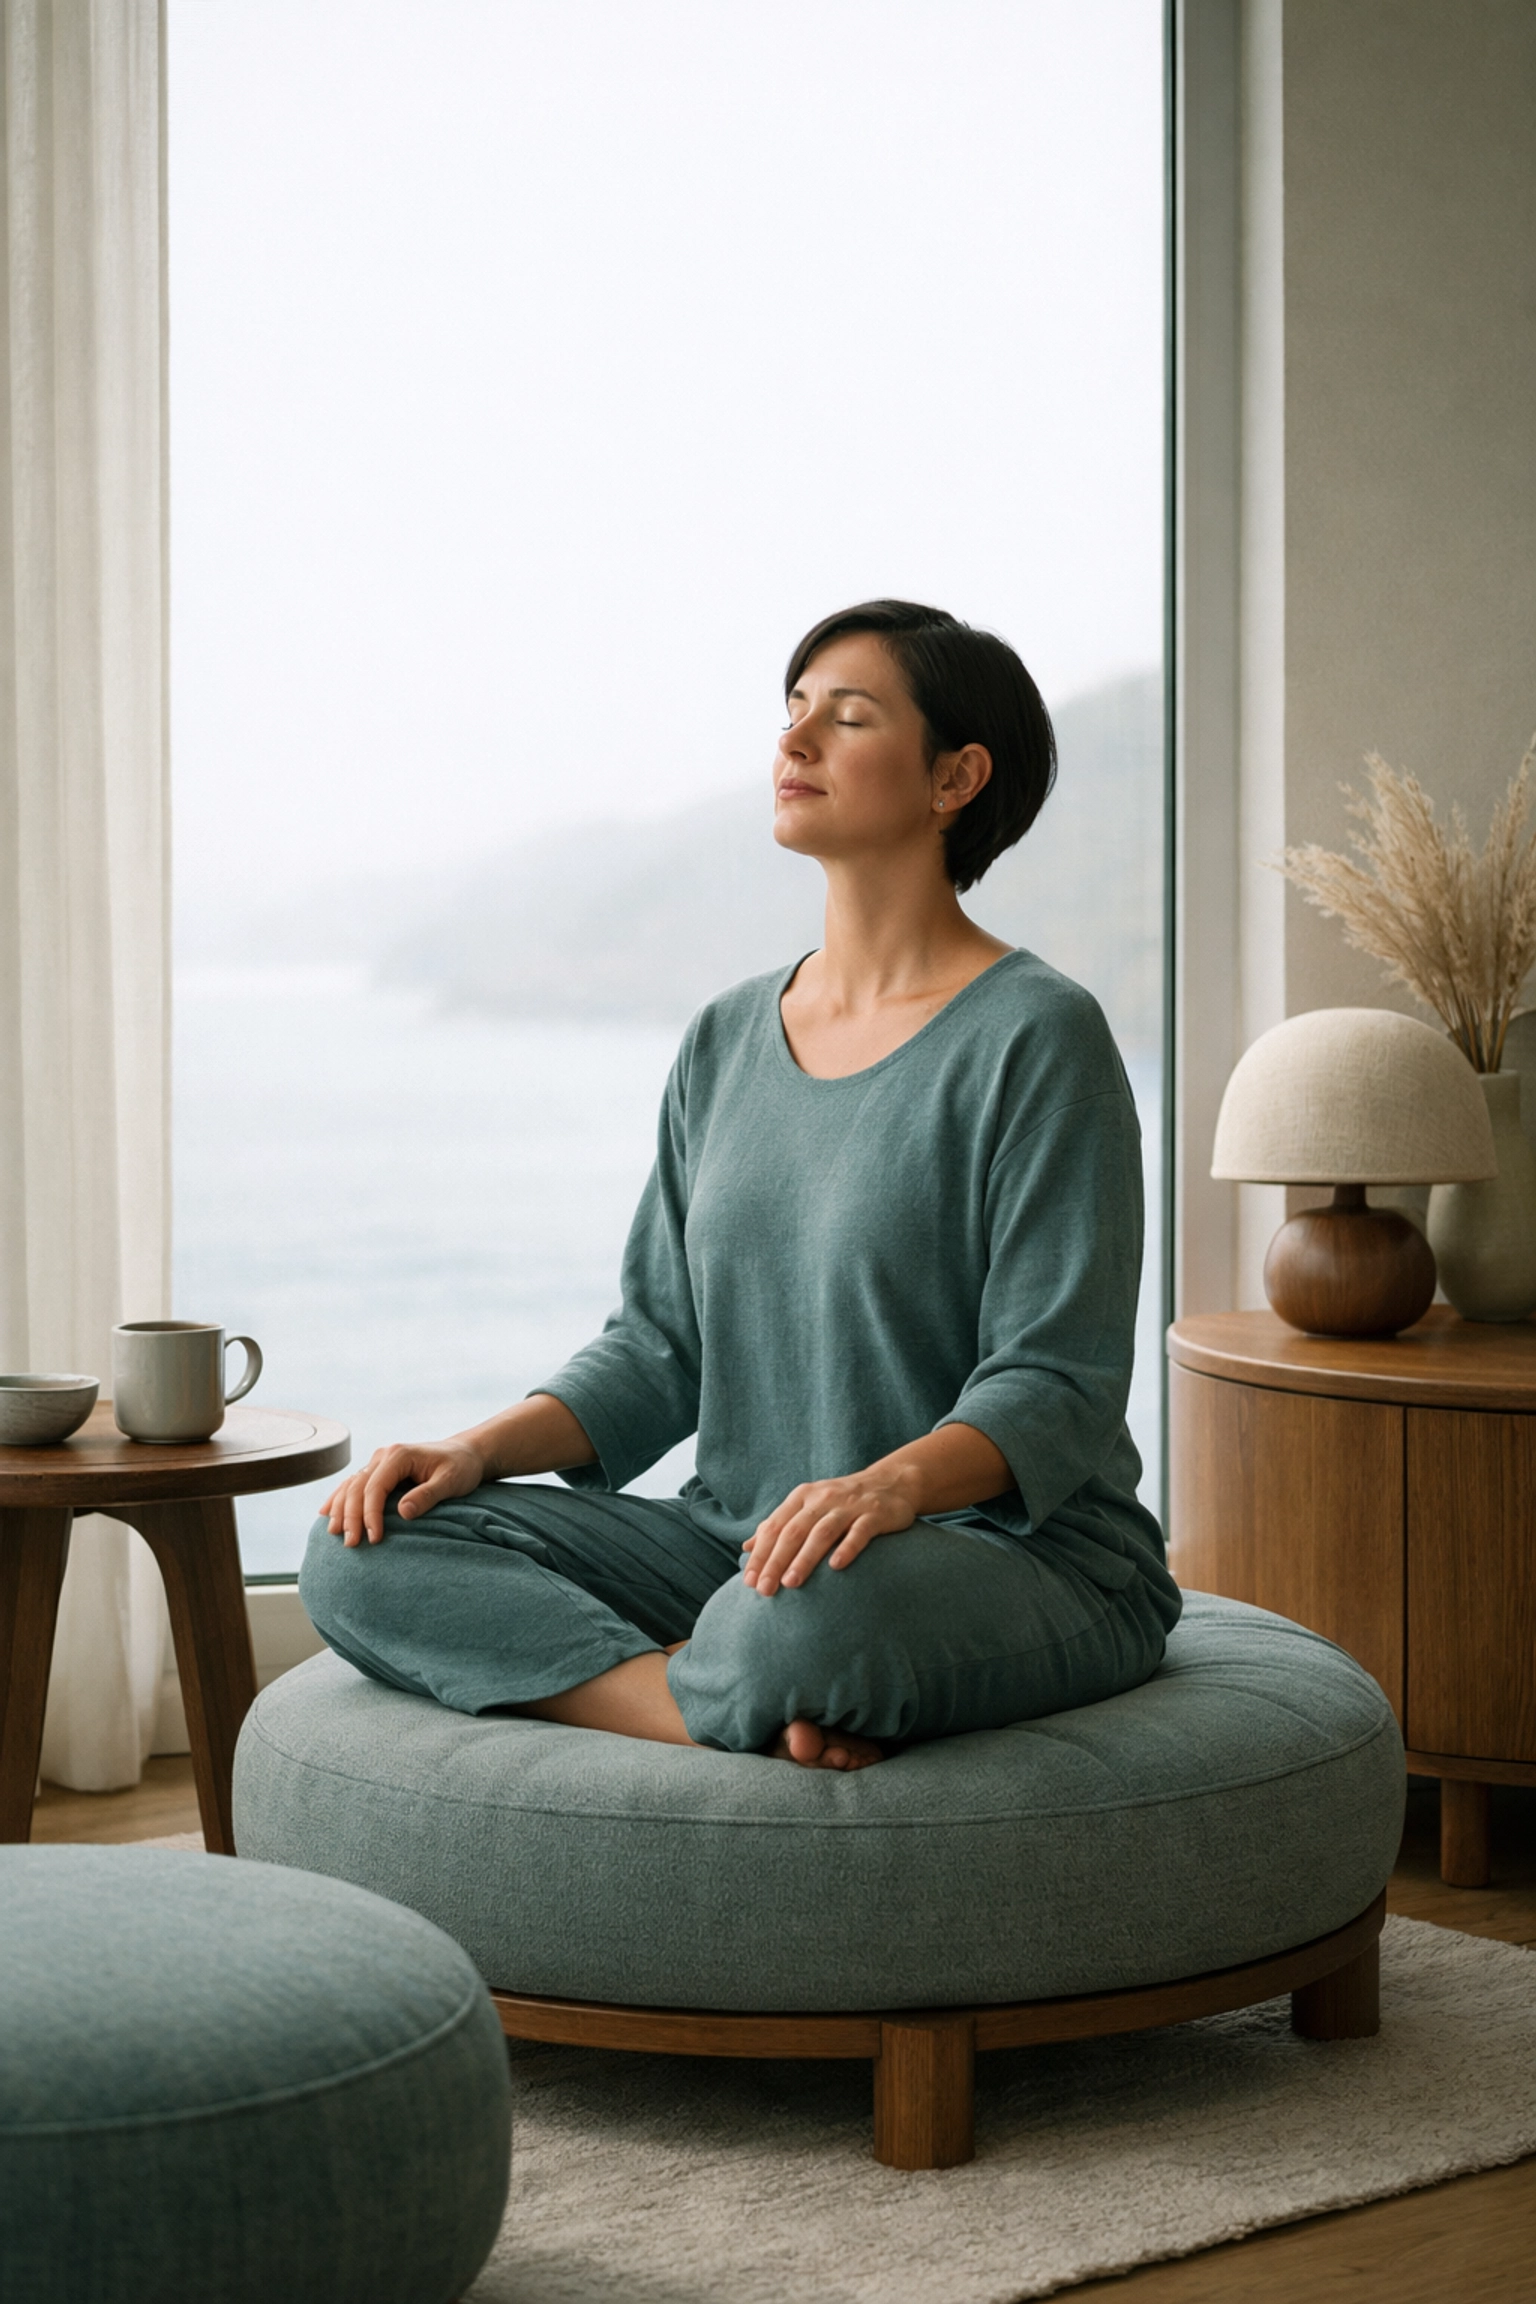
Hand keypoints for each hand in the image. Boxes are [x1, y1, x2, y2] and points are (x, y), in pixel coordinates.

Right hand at [323, 1439, 486, 1547]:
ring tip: (334, 1534)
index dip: (371, 1514)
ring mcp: (378, 1461)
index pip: (375, 1487)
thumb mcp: (451, 1481)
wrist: (465, 1454)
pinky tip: (326, 1514)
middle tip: (351, 1544)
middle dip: (351, 1516)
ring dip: (340, 1509)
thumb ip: (428, 1495)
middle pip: (357, 1487)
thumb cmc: (461, 1467)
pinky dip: (338, 1499)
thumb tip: (403, 1512)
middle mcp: (384, 1455)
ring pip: (350, 1485)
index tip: (374, 1538)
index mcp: (399, 1455)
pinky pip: (353, 1484)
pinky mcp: (379, 1471)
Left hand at [741, 1467, 918, 1595]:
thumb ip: (779, 1525)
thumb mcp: (807, 1506)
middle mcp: (823, 1498)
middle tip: (765, 1589)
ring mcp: (849, 1506)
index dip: (760, 1554)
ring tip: (790, 1583)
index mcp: (802, 1497)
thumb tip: (747, 1546)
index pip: (775, 1527)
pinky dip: (847, 1548)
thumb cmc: (841, 1501)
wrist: (890, 1482)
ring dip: (804, 1558)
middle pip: (794, 1531)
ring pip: (823, 1532)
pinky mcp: (875, 1514)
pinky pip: (859, 1532)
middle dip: (776, 1561)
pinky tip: (836, 1567)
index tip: (749, 1582)